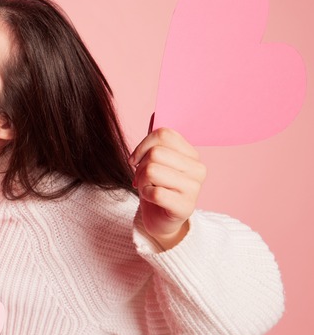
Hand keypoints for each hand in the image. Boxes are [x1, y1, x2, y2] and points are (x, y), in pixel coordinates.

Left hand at [129, 127, 206, 249]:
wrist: (162, 220)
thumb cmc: (157, 187)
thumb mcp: (156, 162)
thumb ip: (157, 140)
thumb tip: (156, 114)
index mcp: (191, 154)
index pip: (163, 133)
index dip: (142, 146)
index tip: (137, 160)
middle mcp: (198, 169)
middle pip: (156, 153)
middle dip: (140, 167)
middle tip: (141, 179)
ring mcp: (195, 188)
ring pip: (153, 170)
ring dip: (141, 181)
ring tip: (146, 188)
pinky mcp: (186, 207)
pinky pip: (155, 192)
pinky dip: (146, 195)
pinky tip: (152, 199)